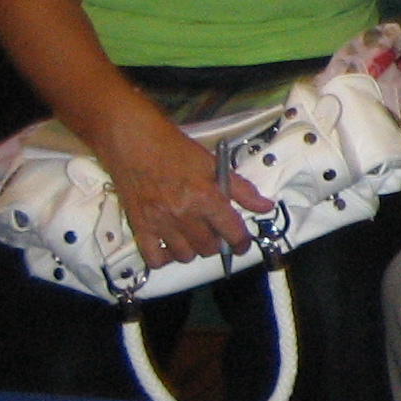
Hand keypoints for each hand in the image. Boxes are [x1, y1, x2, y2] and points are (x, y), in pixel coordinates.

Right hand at [96, 100, 268, 269]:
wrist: (134, 142)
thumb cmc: (174, 149)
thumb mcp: (213, 164)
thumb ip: (242, 189)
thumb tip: (266, 206)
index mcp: (206, 197)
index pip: (232, 232)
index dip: (241, 242)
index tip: (241, 244)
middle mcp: (184, 214)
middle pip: (209, 247)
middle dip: (216, 244)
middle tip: (214, 233)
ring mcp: (160, 223)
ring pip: (185, 256)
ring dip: (192, 250)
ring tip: (192, 237)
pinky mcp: (139, 226)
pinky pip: (153, 258)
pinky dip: (163, 258)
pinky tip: (168, 246)